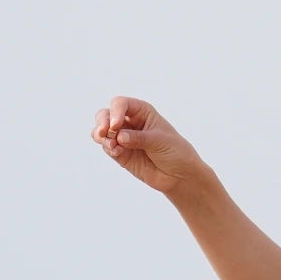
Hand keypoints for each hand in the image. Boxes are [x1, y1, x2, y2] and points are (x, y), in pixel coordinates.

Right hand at [91, 96, 205, 195]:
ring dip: (101, 136)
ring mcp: (123, 138)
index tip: (116, 126)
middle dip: (102, 122)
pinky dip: (107, 148)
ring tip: (111, 145)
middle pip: (106, 114)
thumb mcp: (160, 141)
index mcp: (142, 112)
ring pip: (102, 130)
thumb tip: (119, 137)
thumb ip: (139, 138)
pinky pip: (107, 146)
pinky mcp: (120, 154)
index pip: (121, 104)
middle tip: (104, 133)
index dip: (115, 112)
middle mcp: (130, 122)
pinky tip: (116, 152)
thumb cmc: (175, 151)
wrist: (179, 175)